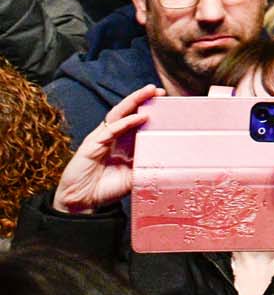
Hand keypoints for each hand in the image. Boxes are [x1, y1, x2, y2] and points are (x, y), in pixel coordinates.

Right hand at [53, 84, 160, 213]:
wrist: (81, 203)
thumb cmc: (105, 189)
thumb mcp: (133, 176)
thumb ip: (147, 165)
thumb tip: (170, 160)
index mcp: (122, 141)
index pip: (136, 119)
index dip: (150, 109)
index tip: (167, 101)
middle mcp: (111, 136)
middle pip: (127, 111)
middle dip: (143, 99)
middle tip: (159, 90)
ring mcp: (100, 139)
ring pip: (118, 114)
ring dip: (134, 102)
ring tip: (149, 93)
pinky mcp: (90, 146)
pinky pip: (110, 131)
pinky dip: (125, 123)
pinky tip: (139, 117)